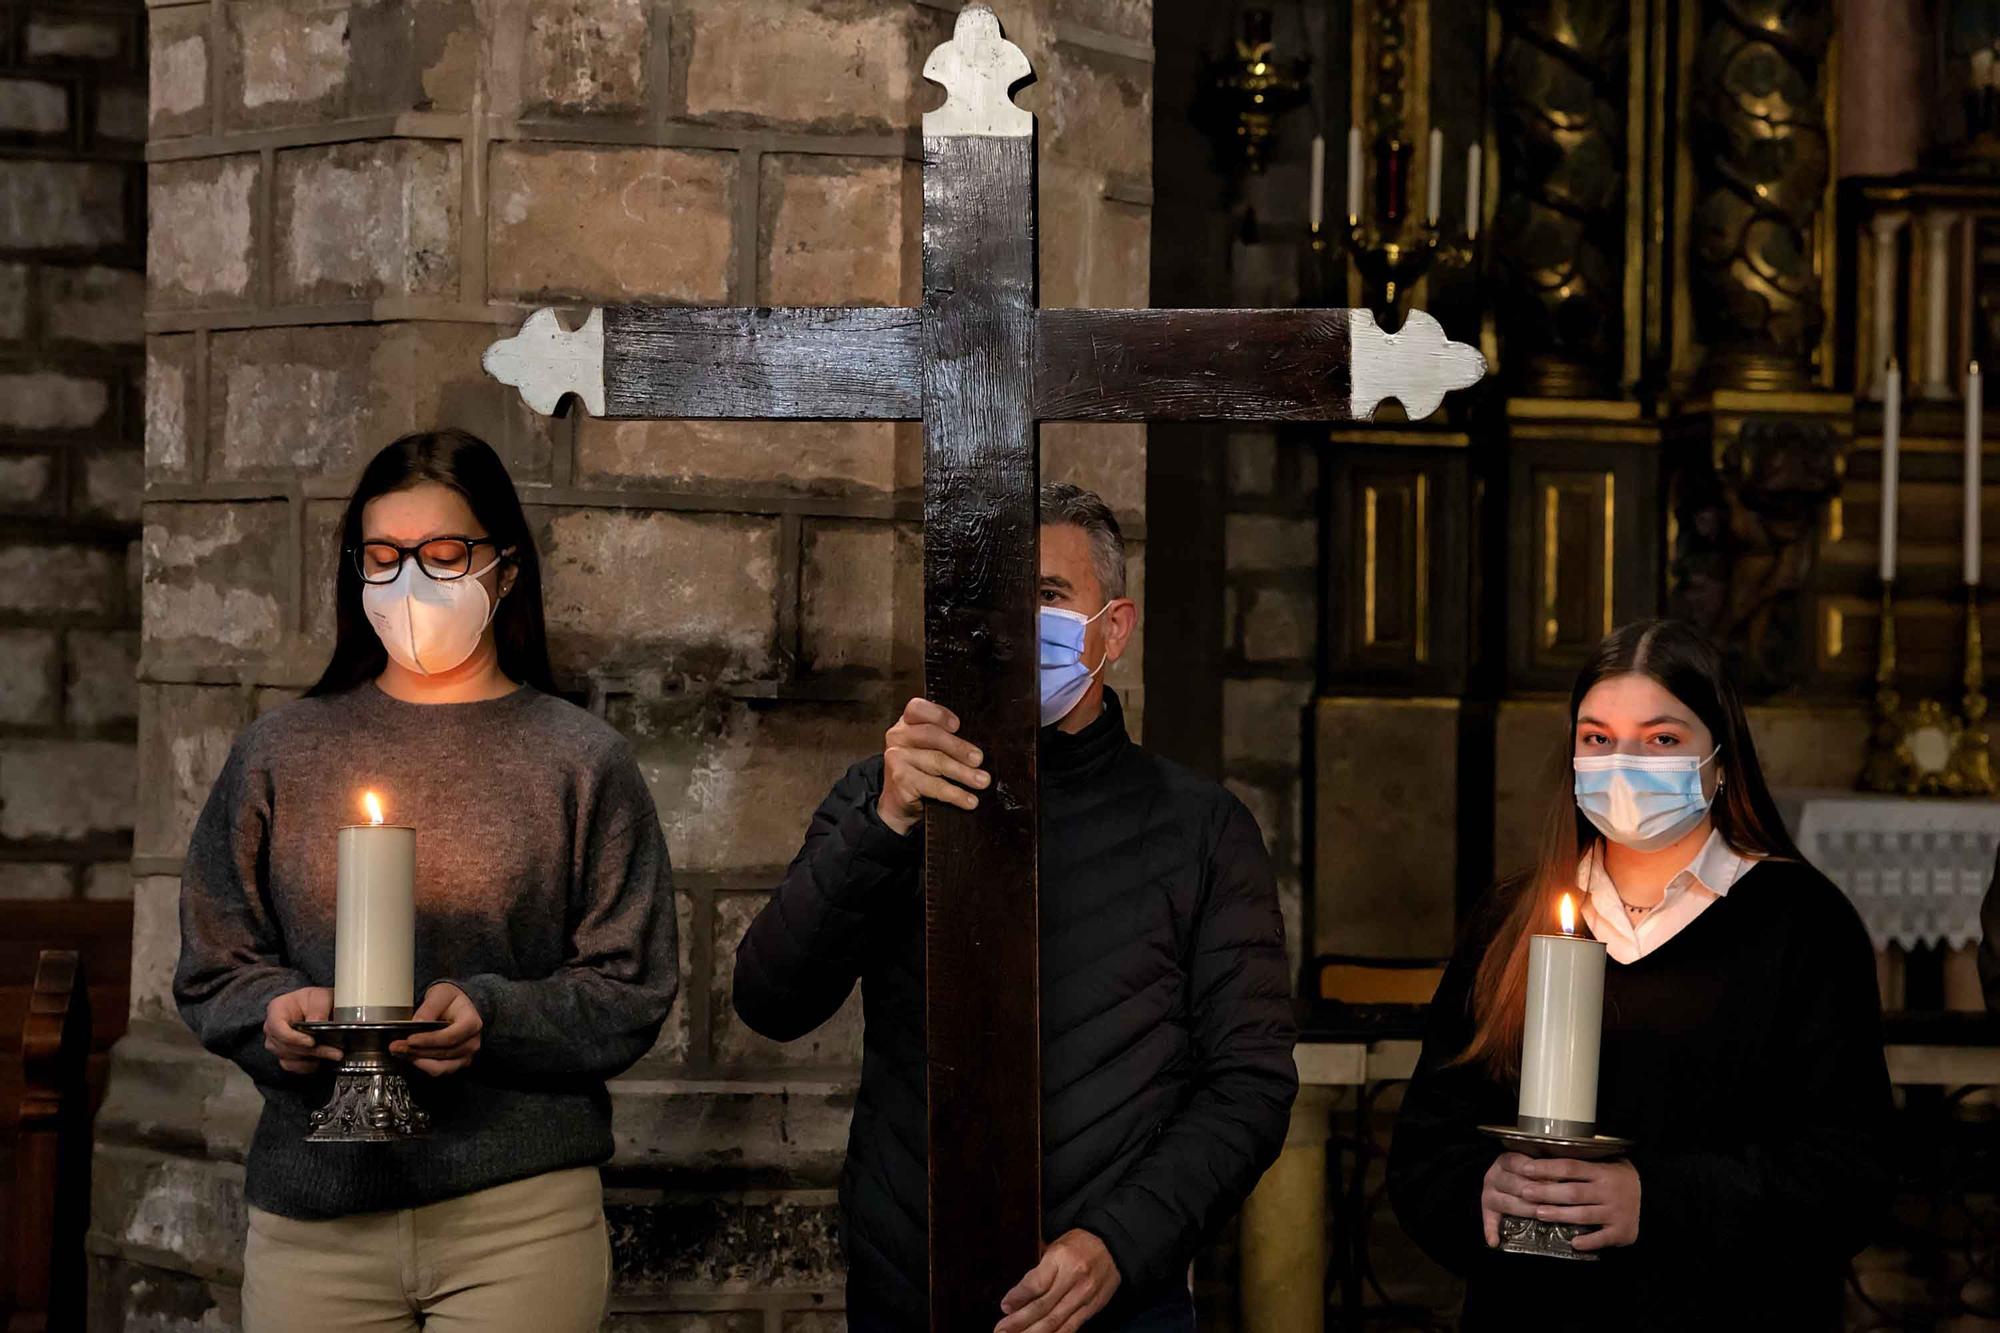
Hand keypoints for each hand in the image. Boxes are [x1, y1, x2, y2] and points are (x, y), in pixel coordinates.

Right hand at [264, 986, 340, 1073]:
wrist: (317, 1007)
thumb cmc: (314, 1000)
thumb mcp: (321, 997)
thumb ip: (319, 1008)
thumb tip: (316, 1022)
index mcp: (276, 1009)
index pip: (276, 1027)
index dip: (293, 1037)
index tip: (311, 1042)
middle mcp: (272, 1028)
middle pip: (284, 1045)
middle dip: (311, 1050)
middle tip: (333, 1051)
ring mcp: (276, 1043)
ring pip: (289, 1057)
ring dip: (312, 1058)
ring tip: (333, 1054)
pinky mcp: (284, 1055)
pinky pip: (291, 1066)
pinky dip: (307, 1066)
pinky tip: (320, 1060)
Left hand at [390, 982, 482, 1074]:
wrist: (456, 1006)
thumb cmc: (450, 999)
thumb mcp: (440, 994)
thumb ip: (429, 1008)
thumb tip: (416, 1023)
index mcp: (472, 1023)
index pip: (450, 1037)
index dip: (429, 1041)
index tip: (410, 1039)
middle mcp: (472, 1042)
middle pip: (443, 1053)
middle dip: (417, 1051)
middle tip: (396, 1045)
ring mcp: (466, 1055)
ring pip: (440, 1066)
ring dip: (418, 1060)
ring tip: (400, 1052)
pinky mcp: (456, 1063)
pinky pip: (438, 1070)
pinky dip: (422, 1065)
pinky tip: (410, 1057)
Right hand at [878, 697, 989, 835]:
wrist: (900, 802)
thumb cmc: (922, 770)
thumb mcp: (931, 749)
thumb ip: (947, 740)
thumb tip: (979, 750)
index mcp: (907, 723)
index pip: (917, 708)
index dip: (938, 714)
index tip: (958, 725)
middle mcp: (898, 737)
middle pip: (932, 735)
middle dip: (959, 747)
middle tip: (979, 759)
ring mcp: (897, 759)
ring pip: (937, 762)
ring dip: (964, 773)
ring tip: (982, 781)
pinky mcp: (901, 781)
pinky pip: (934, 786)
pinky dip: (956, 794)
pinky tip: (969, 800)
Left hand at [995, 1229, 1119, 1332]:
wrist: (1113, 1245)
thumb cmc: (1080, 1244)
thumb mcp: (1056, 1245)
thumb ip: (1038, 1268)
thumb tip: (1016, 1294)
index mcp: (1061, 1257)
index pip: (1036, 1283)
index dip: (1018, 1297)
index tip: (1004, 1306)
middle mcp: (1073, 1278)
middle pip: (1042, 1306)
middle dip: (1019, 1322)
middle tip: (1000, 1330)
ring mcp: (1084, 1295)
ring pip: (1055, 1321)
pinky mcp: (1092, 1308)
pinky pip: (1071, 1327)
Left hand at [1483, 1154, 1640, 1251]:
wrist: (1653, 1199)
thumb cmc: (1618, 1180)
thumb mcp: (1605, 1165)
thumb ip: (1582, 1164)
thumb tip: (1545, 1153)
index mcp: (1602, 1172)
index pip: (1570, 1167)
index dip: (1547, 1167)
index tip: (1525, 1168)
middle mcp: (1608, 1191)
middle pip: (1573, 1192)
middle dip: (1546, 1192)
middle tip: (1525, 1192)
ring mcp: (1615, 1212)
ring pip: (1583, 1214)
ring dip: (1559, 1214)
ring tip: (1538, 1213)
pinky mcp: (1621, 1231)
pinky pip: (1602, 1238)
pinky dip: (1588, 1241)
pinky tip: (1573, 1243)